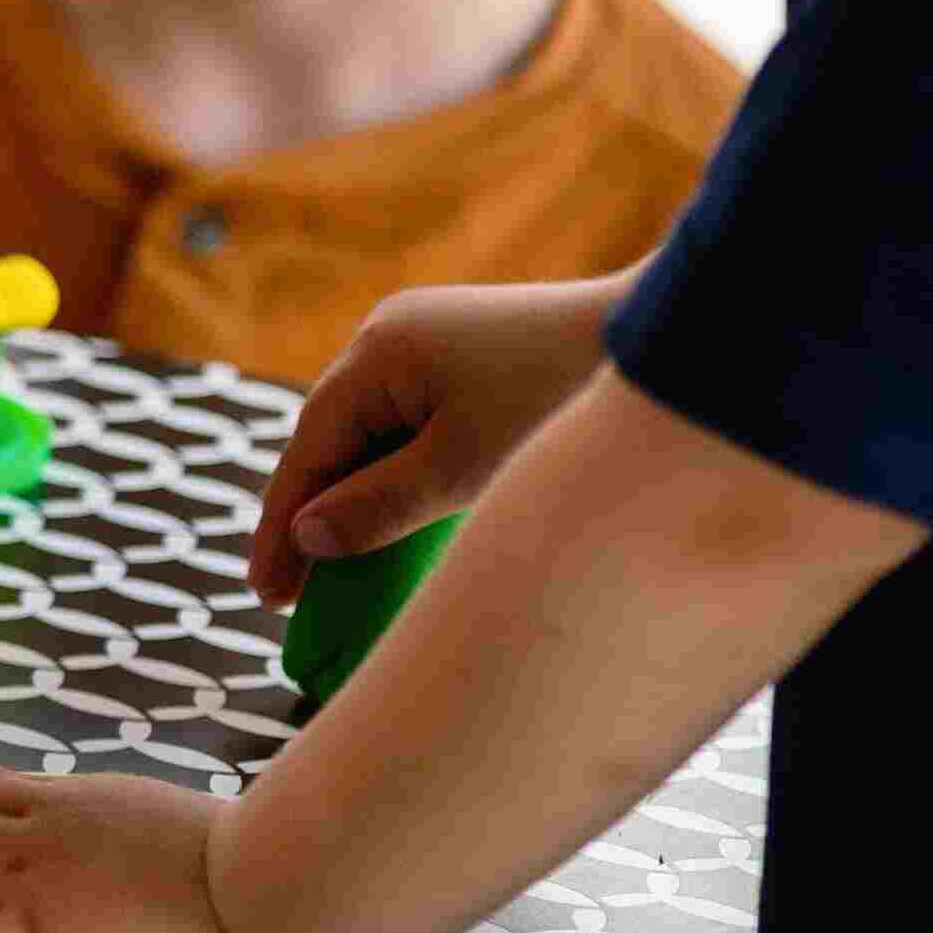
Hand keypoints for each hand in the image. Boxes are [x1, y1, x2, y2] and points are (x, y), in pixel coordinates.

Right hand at [252, 275, 628, 597]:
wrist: (666, 349)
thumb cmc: (559, 401)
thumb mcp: (461, 469)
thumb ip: (377, 507)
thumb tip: (307, 537)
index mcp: (378, 353)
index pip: (307, 451)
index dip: (282, 527)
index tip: (267, 596)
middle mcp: (391, 336)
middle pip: (331, 439)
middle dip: (312, 515)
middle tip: (293, 596)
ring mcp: (431, 342)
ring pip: (372, 434)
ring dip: (355, 497)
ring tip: (340, 568)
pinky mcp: (470, 357)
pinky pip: (410, 424)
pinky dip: (396, 475)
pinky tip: (397, 516)